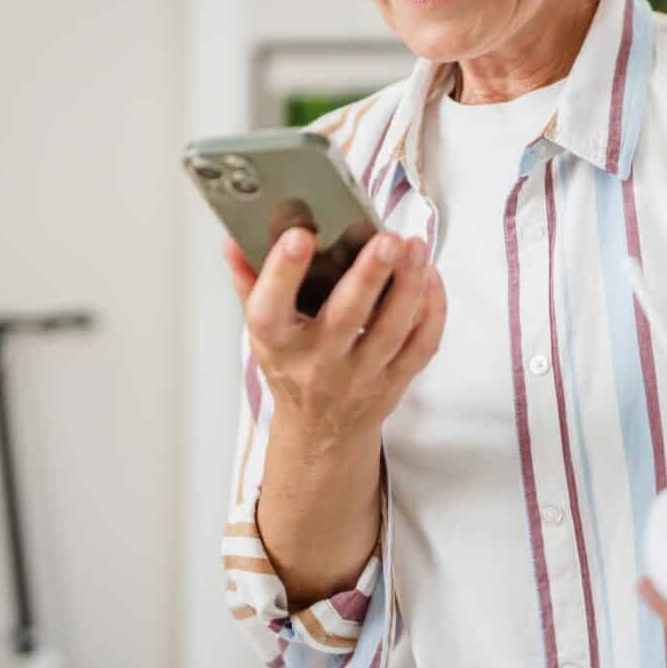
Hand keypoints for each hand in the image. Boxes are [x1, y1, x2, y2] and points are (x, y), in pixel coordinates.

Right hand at [225, 227, 446, 447]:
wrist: (321, 431)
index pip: (270, 310)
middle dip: (368, 276)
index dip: (282, 273)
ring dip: (408, 286)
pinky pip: (421, 346)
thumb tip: (234, 237)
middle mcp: (318, 363)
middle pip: (345, 319)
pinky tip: (430, 276)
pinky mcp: (395, 381)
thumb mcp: (263, 330)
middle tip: (386, 239)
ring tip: (415, 246)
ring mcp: (361, 376)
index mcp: (278, 344)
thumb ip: (249, 281)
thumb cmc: (292, 368)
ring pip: (392, 330)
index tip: (298, 235)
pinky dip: (432, 310)